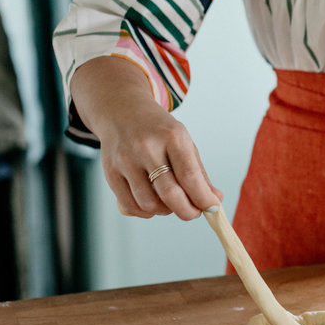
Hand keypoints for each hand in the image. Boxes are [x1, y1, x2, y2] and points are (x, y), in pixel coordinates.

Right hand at [71, 57, 222, 219]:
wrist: (122, 111)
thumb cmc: (158, 131)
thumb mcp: (184, 143)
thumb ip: (199, 174)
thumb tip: (214, 202)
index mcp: (172, 137)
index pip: (190, 176)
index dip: (203, 198)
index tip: (212, 208)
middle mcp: (147, 148)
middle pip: (170, 194)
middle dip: (187, 211)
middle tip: (194, 212)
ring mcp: (126, 160)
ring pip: (149, 204)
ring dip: (166, 211)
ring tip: (171, 202)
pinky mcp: (110, 172)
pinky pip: (130, 205)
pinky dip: (146, 212)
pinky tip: (153, 203)